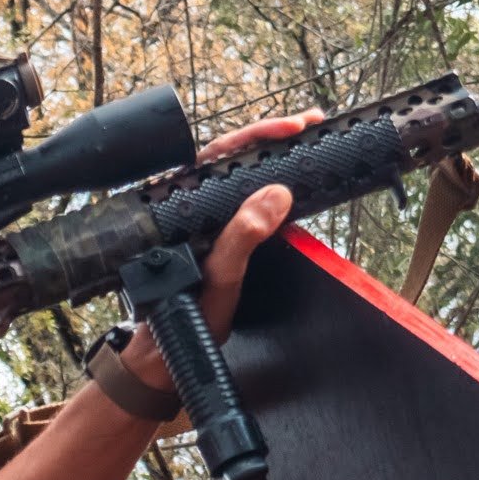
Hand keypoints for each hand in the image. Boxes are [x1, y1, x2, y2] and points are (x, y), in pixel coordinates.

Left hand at [120, 107, 323, 392]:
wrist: (168, 355)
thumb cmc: (184, 316)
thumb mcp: (219, 276)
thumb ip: (242, 237)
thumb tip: (274, 195)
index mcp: (183, 207)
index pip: (222, 153)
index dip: (258, 134)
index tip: (293, 127)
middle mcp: (191, 209)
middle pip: (233, 159)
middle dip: (271, 138)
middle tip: (309, 124)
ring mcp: (206, 222)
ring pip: (241, 180)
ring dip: (274, 160)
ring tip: (305, 142)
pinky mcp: (220, 238)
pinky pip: (247, 205)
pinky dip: (273, 190)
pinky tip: (291, 185)